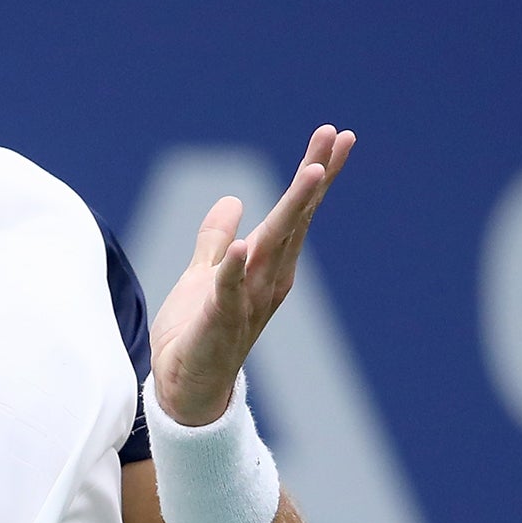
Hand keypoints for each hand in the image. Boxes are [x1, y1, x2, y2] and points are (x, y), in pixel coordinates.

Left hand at [148, 124, 355, 424]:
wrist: (184, 388)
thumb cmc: (197, 332)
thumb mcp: (204, 274)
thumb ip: (217, 241)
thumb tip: (232, 201)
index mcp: (266, 265)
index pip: (294, 212)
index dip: (314, 174)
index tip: (335, 135)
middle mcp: (267, 280)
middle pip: (294, 221)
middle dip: (314, 178)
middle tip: (338, 137)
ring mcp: (248, 303)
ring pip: (273, 249)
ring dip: (292, 211)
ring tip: (312, 172)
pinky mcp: (219, 324)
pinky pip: (229, 294)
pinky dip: (235, 271)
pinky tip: (244, 246)